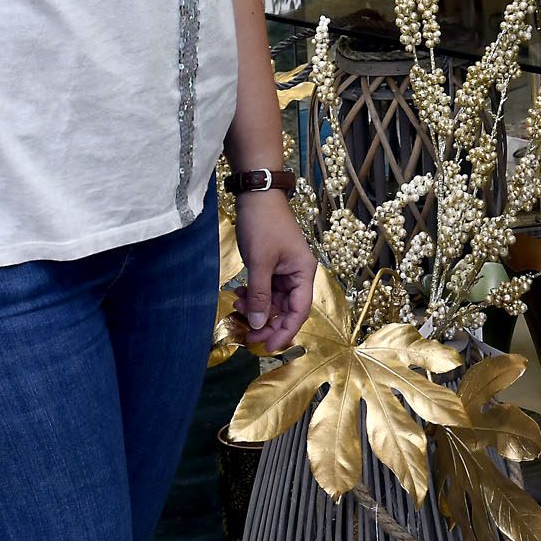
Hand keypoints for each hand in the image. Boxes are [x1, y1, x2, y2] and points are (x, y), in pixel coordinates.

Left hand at [233, 190, 315, 350]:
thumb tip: (259, 325)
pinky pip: (265, 289)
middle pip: (286, 309)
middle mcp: (298, 273)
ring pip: (273, 301)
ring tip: (236, 307)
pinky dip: (253, 295)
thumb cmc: (263, 224)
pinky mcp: (271, 265)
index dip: (285, 331)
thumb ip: (260, 296)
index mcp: (304, 272)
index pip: (300, 311)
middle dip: (267, 322)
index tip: (268, 346)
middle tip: (248, 335)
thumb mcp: (259, 263)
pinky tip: (238, 295)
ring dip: (256, 308)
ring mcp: (284, 269)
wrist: (256, 194)